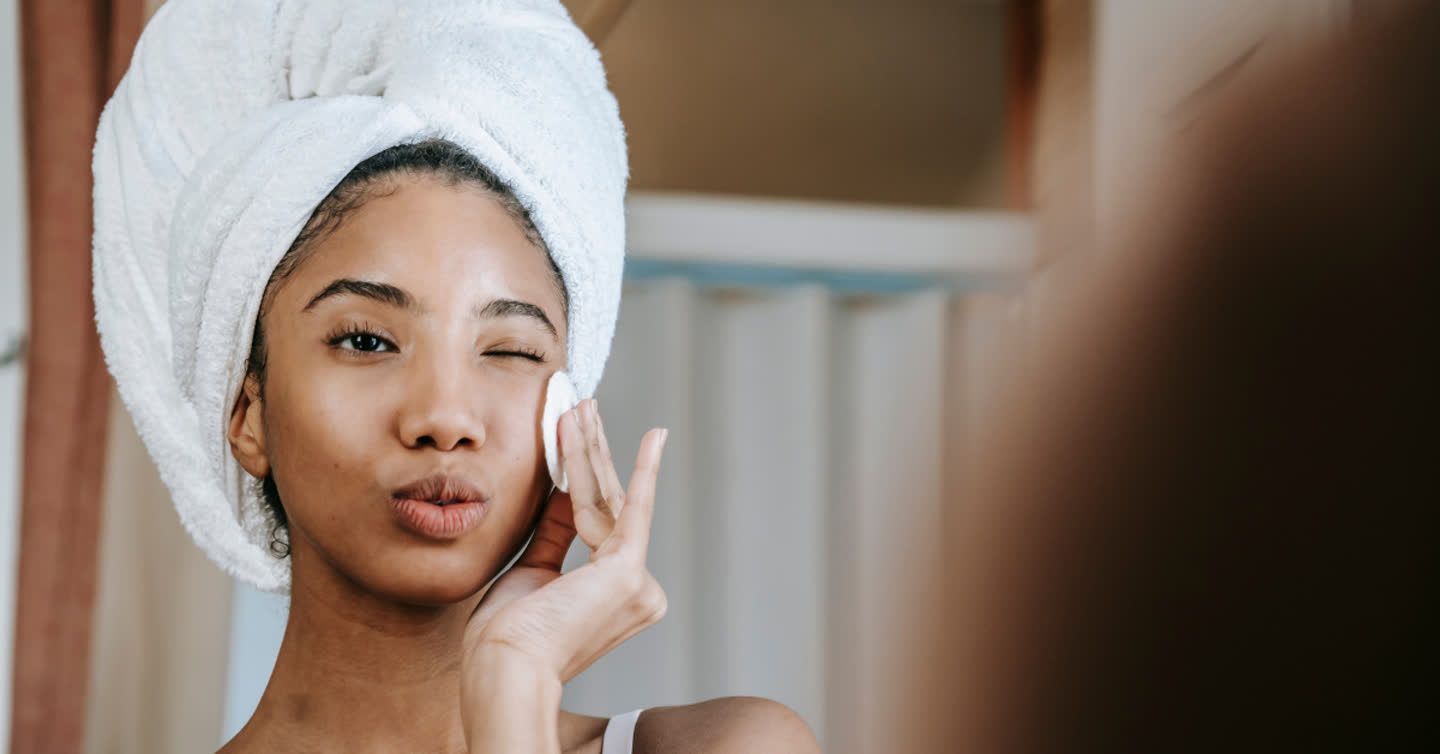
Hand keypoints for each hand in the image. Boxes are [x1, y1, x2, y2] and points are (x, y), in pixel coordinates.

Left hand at [462, 398, 669, 683]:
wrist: (504, 666)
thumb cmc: (508, 635)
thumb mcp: (532, 571)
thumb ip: (557, 532)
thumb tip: (568, 489)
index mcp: (615, 597)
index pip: (600, 524)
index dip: (583, 478)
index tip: (577, 441)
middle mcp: (639, 592)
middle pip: (609, 506)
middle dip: (591, 453)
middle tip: (582, 408)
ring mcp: (639, 584)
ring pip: (610, 500)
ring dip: (591, 449)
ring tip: (582, 406)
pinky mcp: (629, 572)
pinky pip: (633, 507)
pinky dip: (642, 469)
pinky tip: (654, 438)